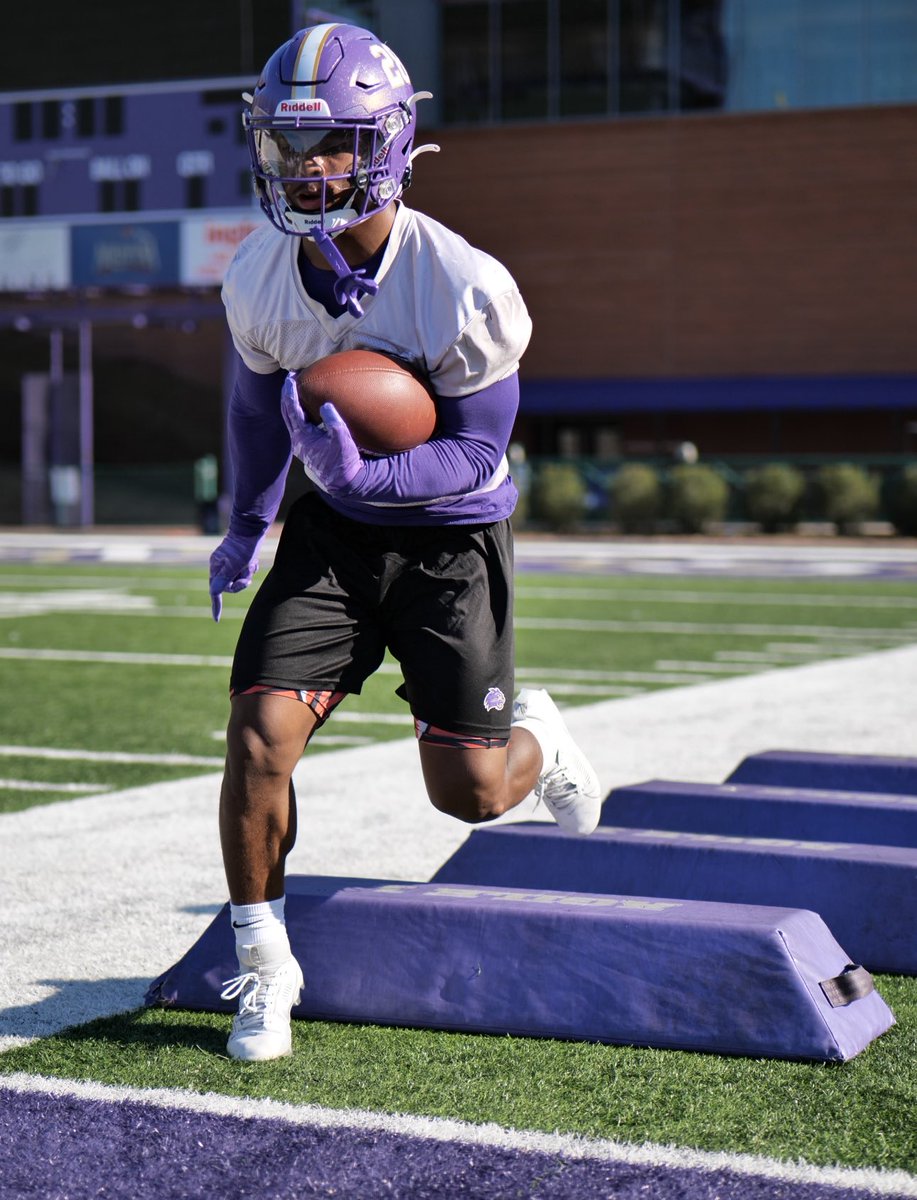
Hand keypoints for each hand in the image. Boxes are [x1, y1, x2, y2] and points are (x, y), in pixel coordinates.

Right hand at [208, 531, 263, 621]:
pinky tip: (252, 562)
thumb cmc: (243, 548)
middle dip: (240, 583)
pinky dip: (249, 570)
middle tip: (247, 575)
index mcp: (215, 568)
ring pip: (238, 580)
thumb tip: (214, 592)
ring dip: (246, 575)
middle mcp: (220, 567)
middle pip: (230, 587)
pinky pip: (243, 573)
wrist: (251, 530)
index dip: (216, 606)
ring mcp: (228, 564)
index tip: (217, 619)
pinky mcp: (237, 562)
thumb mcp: (234, 565)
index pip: (215, 591)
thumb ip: (224, 579)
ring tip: (250, 564)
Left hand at [281, 373, 363, 494]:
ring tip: (294, 389)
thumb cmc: (344, 461)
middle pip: (285, 412)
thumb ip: (334, 422)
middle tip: (289, 378)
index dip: (290, 392)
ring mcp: (301, 444)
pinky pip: (296, 424)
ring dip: (290, 403)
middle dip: (286, 394)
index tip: (291, 377)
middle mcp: (298, 440)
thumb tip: (325, 405)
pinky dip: (296, 412)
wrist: (342, 481)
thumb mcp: (342, 441)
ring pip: (289, 419)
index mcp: (303, 436)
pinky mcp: (306, 447)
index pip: (292, 409)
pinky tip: (304, 407)